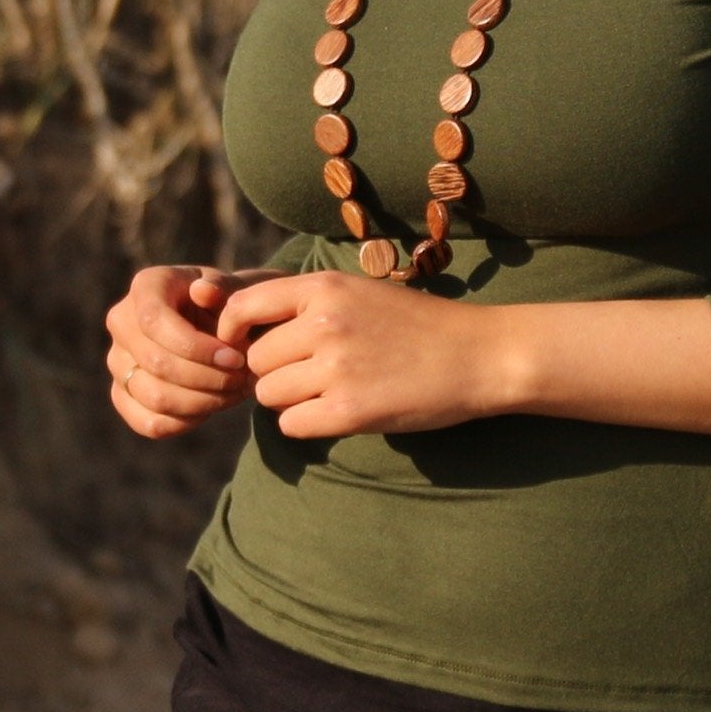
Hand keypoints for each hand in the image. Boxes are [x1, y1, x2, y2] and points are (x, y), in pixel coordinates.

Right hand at [105, 265, 272, 438]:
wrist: (221, 323)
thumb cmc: (229, 301)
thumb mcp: (233, 287)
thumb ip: (223, 288)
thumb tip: (202, 291)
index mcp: (146, 286)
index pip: (155, 322)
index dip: (196, 347)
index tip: (237, 359)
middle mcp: (121, 321)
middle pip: (156, 364)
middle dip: (208, 378)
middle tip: (245, 380)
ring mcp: (117, 360)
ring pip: (155, 397)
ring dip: (203, 402)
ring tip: (236, 393)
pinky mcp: (122, 394)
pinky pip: (149, 422)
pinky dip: (186, 421)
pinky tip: (213, 407)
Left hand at [215, 270, 505, 438]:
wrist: (477, 354)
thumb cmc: (418, 324)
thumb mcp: (360, 294)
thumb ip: (309, 305)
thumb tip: (247, 335)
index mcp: (325, 287)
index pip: (243, 307)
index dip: (233, 332)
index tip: (244, 346)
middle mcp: (324, 323)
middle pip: (254, 360)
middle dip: (273, 372)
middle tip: (309, 374)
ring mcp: (336, 367)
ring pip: (268, 394)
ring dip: (290, 399)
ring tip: (329, 390)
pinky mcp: (348, 410)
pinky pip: (292, 424)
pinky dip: (307, 423)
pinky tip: (338, 411)